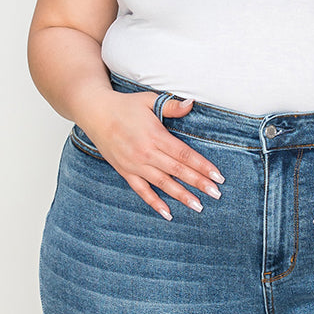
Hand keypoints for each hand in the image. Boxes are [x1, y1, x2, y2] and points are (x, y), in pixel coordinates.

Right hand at [80, 92, 223, 219]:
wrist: (95, 113)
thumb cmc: (124, 106)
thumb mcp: (149, 100)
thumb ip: (172, 106)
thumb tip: (192, 103)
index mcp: (155, 136)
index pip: (184, 154)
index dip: (202, 165)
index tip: (217, 175)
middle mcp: (146, 153)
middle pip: (177, 171)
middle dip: (198, 183)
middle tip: (216, 194)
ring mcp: (135, 165)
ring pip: (162, 184)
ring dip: (181, 196)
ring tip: (198, 206)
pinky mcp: (125, 172)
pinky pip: (142, 191)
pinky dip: (154, 203)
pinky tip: (167, 213)